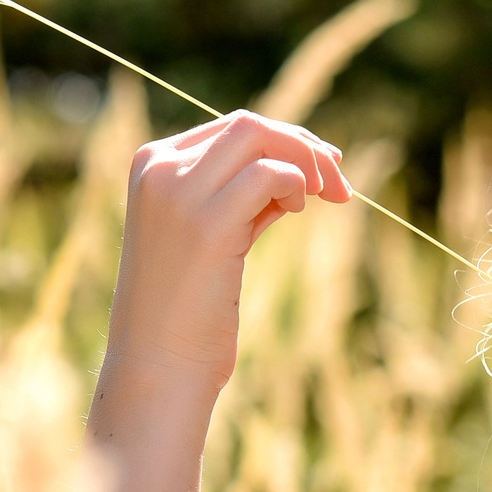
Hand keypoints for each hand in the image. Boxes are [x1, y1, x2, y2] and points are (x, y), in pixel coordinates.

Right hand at [103, 110, 351, 396]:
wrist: (158, 366)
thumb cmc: (188, 312)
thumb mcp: (215, 237)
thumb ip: (244, 199)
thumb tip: (300, 170)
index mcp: (151, 164)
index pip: (231, 130)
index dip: (286, 143)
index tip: (323, 173)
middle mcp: (158, 169)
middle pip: (249, 125)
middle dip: (304, 147)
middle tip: (340, 187)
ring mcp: (177, 192)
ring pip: (258, 136)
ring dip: (307, 162)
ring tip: (328, 198)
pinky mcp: (206, 223)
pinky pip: (269, 175)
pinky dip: (297, 185)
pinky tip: (300, 212)